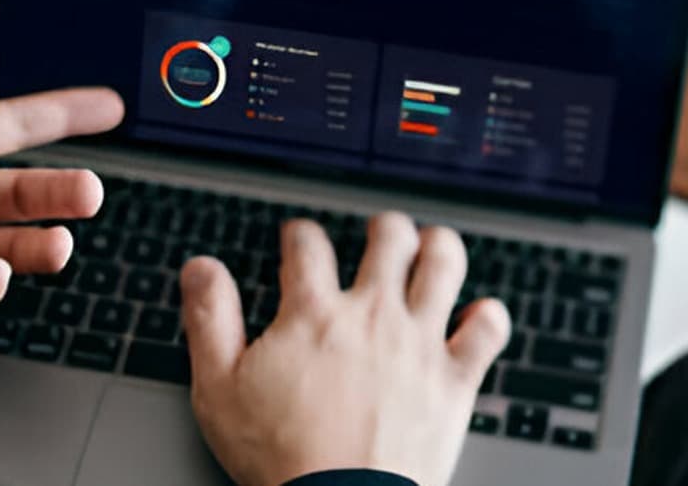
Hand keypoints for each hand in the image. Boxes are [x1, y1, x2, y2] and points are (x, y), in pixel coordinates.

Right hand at [180, 213, 511, 485]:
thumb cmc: (281, 458)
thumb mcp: (219, 389)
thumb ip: (210, 320)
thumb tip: (200, 269)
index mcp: (314, 315)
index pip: (308, 246)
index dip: (300, 234)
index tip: (298, 239)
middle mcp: (373, 317)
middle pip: (389, 239)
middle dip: (384, 229)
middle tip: (379, 235)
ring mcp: (419, 344)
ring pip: (444, 265)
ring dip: (440, 247)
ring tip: (432, 247)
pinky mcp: (454, 380)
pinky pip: (487, 330)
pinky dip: (488, 316)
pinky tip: (478, 315)